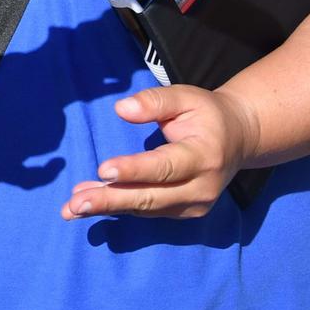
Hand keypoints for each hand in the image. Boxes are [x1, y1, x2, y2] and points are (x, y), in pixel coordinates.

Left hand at [61, 84, 259, 220]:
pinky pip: (147, 211)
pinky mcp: (184, 212)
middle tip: (75, 205)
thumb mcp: (185, 97)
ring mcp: (194, 205)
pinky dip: (117, 207)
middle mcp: (201, 187)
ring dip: (107, 207)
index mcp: (204, 156)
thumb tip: (121, 108)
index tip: (103, 169)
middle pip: (150, 197)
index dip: (134, 170)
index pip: (165, 167)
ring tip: (72, 206)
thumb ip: (154, 101)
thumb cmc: (205, 114)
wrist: (237, 139)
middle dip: (110, 201)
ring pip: (145, 208)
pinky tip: (88, 203)